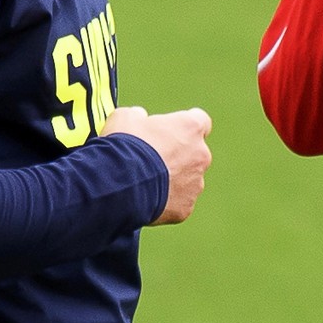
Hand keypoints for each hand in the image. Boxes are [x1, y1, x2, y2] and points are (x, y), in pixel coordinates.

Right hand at [103, 107, 212, 224]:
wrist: (121, 185)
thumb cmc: (126, 146)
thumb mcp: (125, 117)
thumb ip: (138, 115)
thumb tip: (139, 118)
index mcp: (191, 128)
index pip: (200, 121)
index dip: (183, 126)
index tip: (171, 130)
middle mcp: (201, 154)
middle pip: (194, 153)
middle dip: (177, 155)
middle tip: (152, 160)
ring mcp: (196, 183)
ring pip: (188, 179)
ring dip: (172, 179)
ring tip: (145, 182)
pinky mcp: (187, 206)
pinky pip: (178, 202)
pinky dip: (166, 201)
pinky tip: (146, 199)